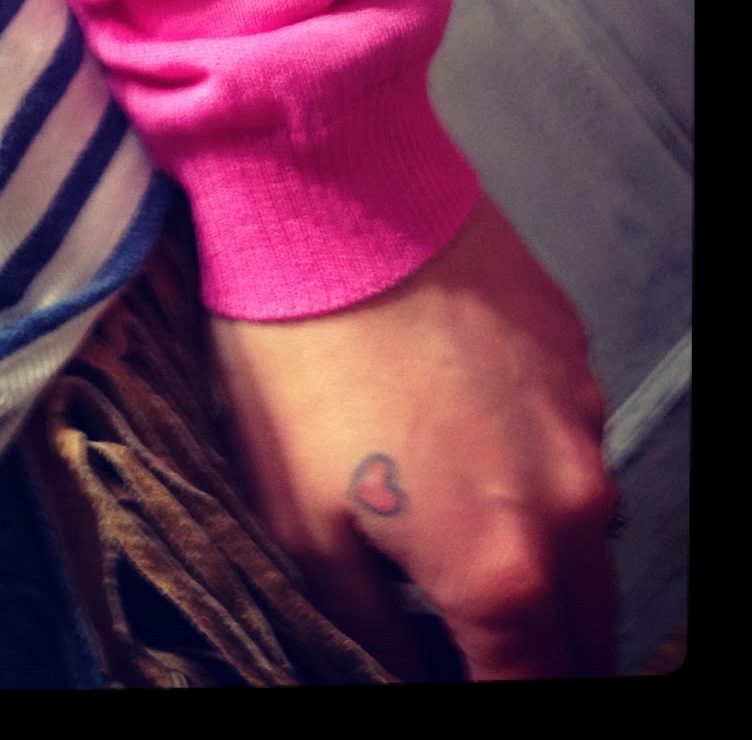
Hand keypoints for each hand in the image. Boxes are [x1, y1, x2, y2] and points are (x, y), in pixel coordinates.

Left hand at [207, 193, 620, 680]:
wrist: (330, 195)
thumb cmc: (297, 349)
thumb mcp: (296, 514)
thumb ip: (367, 622)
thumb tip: (402, 666)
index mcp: (500, 566)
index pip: (530, 688)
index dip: (491, 695)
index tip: (451, 674)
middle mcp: (571, 505)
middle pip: (582, 627)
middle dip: (530, 648)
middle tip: (462, 630)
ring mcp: (584, 421)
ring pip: (588, 536)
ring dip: (541, 558)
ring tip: (454, 526)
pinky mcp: (574, 354)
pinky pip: (572, 444)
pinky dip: (533, 465)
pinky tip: (459, 426)